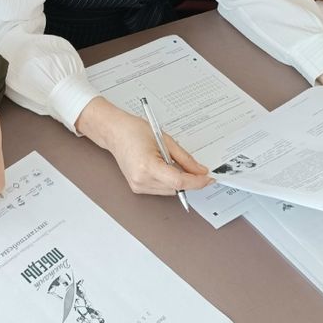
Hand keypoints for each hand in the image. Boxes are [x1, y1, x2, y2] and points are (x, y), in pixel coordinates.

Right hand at [75, 98, 213, 194]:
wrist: (114, 132)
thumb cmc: (133, 130)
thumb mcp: (165, 140)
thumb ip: (185, 158)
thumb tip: (200, 171)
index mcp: (147, 166)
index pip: (179, 182)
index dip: (197, 182)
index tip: (208, 179)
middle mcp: (141, 179)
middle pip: (175, 188)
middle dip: (189, 180)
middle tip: (196, 168)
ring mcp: (138, 185)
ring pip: (169, 191)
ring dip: (178, 181)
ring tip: (171, 162)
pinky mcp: (136, 187)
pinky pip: (160, 189)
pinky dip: (168, 181)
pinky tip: (164, 168)